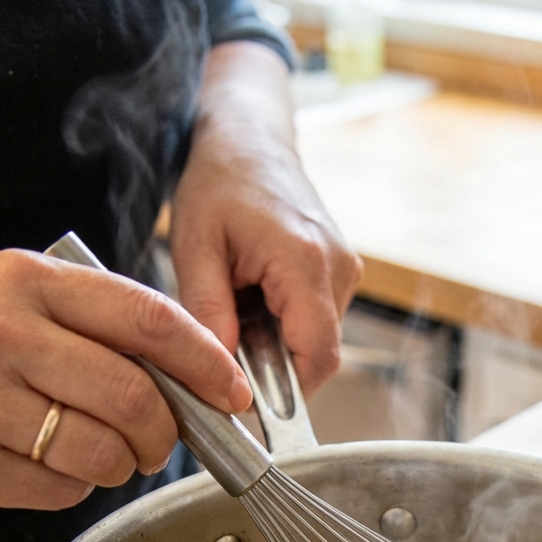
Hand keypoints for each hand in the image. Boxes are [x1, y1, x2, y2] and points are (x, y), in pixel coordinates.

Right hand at [0, 248, 250, 509]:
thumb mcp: (25, 301)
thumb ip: (100, 326)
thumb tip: (197, 381)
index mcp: (28, 281)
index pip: (148, 319)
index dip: (205, 363)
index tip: (233, 394)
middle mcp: (1, 333)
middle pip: (136, 398)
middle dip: (165, 432)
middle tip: (158, 440)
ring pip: (103, 454)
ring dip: (119, 465)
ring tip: (97, 450)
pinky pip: (60, 491)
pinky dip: (69, 486)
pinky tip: (41, 459)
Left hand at [170, 42, 361, 395]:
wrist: (251, 138)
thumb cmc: (220, 182)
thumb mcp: (195, 247)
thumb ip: (208, 314)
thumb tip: (219, 376)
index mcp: (305, 262)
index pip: (317, 358)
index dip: (287, 394)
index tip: (246, 404)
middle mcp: (338, 269)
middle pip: (318, 355)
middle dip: (274, 368)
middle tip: (227, 348)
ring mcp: (346, 270)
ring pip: (318, 340)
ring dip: (277, 344)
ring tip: (238, 308)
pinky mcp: (341, 272)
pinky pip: (318, 320)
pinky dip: (285, 325)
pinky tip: (255, 298)